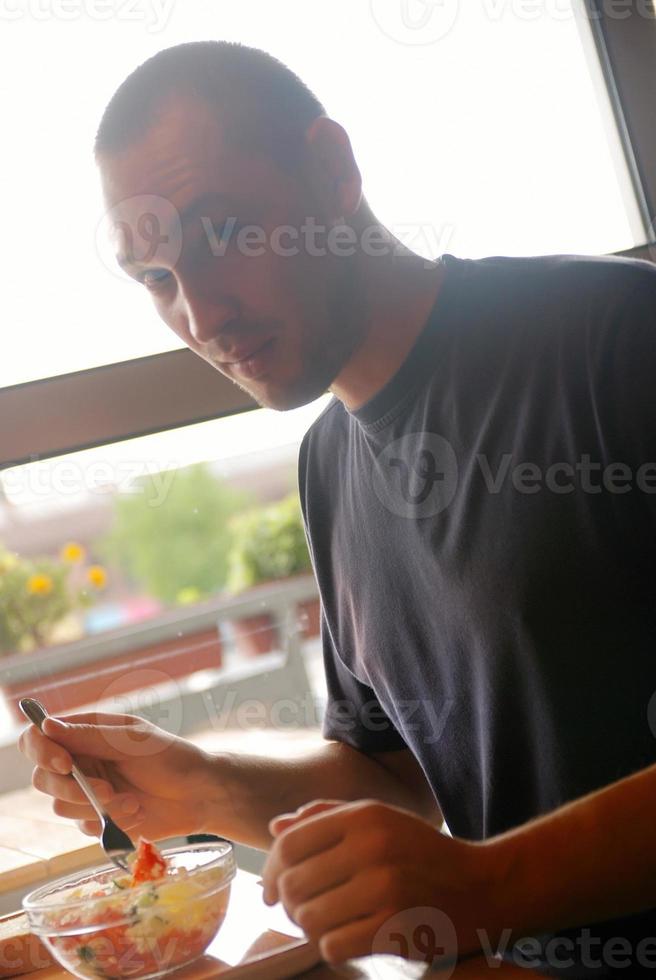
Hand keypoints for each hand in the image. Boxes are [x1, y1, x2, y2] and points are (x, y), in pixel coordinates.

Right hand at [18, 711, 222, 841]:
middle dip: (71, 788)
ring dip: (97, 807)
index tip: (63, 763)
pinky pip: (83, 828)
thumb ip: (90, 736)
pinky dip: (109, 823)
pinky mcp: (98, 819)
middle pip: (42, 778)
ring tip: (133, 801)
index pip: (39, 737)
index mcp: (86, 734)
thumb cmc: (171, 758)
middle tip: (106, 790)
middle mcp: (81, 762)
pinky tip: (137, 813)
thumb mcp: (133, 742)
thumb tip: (47, 725)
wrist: (199, 796)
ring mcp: (87, 792)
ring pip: (61, 806)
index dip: (41, 750)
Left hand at [262, 799, 499, 964]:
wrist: (483, 886)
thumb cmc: (422, 853)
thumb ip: (325, 818)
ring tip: (329, 923)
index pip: (290, 844)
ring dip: (311, 928)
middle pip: (293, 884)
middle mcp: (371, 847)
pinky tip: (349, 938)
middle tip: (305, 910)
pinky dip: (333, 947)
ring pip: (308, 919)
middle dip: (290, 904)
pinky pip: (333, 946)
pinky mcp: (395, 928)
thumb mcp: (379, 820)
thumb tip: (276, 828)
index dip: (269, 870)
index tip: (271, 890)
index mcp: (363, 816)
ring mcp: (385, 888)